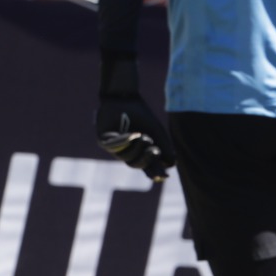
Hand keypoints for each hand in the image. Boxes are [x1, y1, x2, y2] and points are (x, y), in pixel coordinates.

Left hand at [95, 55, 173, 180]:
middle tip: (155, 150)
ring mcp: (115, 147)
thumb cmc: (142, 114)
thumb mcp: (157, 131)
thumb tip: (172, 165)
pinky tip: (133, 134)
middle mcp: (127, 151)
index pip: (148, 166)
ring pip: (126, 158)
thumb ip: (166, 147)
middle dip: (147, 159)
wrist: (126, 98)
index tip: (163, 177)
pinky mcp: (104, 141)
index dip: (155, 172)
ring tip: (142, 135)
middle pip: (137, 165)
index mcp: (140, 151)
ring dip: (137, 148)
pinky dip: (125, 142)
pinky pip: (114, 148)